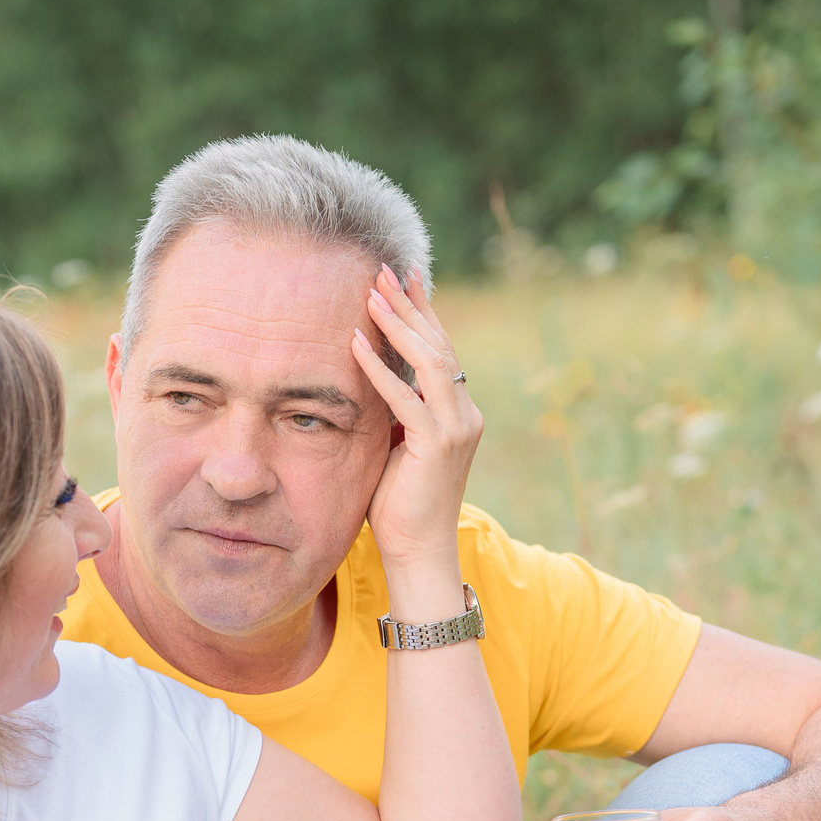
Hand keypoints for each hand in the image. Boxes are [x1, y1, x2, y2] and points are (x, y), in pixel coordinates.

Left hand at [351, 266, 484, 577]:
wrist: (419, 551)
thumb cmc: (400, 504)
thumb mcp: (399, 446)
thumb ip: (396, 412)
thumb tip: (373, 380)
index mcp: (460, 411)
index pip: (441, 350)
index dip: (422, 312)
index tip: (402, 279)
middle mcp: (465, 413)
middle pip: (439, 344)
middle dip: (410, 305)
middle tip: (384, 270)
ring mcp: (456, 427)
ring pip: (429, 361)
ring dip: (398, 325)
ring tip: (370, 294)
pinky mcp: (437, 444)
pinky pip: (405, 397)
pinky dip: (379, 368)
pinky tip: (355, 344)